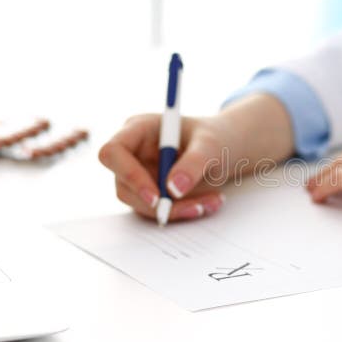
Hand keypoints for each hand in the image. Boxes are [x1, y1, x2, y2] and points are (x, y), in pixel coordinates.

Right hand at [99, 94, 294, 221]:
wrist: (227, 149)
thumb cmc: (216, 138)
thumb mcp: (211, 145)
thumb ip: (194, 162)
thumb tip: (173, 189)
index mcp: (139, 128)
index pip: (114, 152)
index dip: (128, 175)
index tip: (156, 197)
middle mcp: (133, 152)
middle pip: (124, 185)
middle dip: (158, 203)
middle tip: (194, 208)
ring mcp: (139, 174)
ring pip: (142, 204)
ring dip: (176, 210)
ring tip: (211, 202)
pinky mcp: (151, 191)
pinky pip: (158, 210)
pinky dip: (182, 212)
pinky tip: (208, 204)